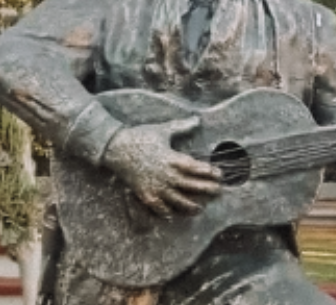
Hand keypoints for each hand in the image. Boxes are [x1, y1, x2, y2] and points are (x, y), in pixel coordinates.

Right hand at [103, 117, 221, 216]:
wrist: (116, 147)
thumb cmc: (140, 136)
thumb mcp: (162, 130)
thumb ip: (181, 126)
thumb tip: (197, 119)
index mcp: (172, 158)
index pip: (196, 167)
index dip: (209, 172)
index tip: (219, 174)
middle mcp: (166, 174)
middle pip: (191, 185)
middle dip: (206, 189)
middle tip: (218, 191)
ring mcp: (156, 186)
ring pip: (177, 200)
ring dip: (190, 205)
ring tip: (200, 208)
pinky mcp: (145, 193)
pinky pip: (158, 207)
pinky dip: (166, 212)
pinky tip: (173, 216)